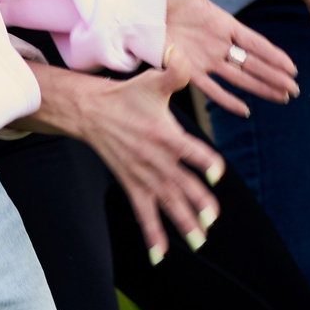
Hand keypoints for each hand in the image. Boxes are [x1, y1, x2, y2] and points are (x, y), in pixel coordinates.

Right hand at [19, 60, 222, 261]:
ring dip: (183, 223)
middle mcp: (156, 159)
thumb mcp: (152, 81)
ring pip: (167, 203)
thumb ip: (172, 71)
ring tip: (199, 243)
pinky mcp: (133, 185)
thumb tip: (182, 53)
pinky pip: (143, 213)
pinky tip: (160, 256)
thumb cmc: (128, 96)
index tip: (217, 172)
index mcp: (165, 134)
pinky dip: (152, 235)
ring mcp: (144, 175)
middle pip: (180, 184)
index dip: (204, 160)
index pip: (189, 149)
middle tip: (211, 219)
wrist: (92, 112)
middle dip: (196, 203)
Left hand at [164, 0, 299, 116]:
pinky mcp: (186, 70)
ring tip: (281, 98)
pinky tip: (244, 111)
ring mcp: (204, 60)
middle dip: (274, 77)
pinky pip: (211, 88)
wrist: (136, 10)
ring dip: (260, 88)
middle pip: (252, 64)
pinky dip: (226, 100)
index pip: (255, 43)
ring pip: (238, 78)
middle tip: (295, 90)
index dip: (274, 55)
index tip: (293, 67)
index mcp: (223, 24)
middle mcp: (217, 45)